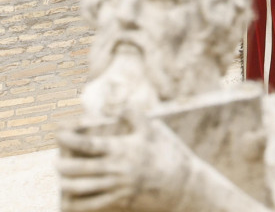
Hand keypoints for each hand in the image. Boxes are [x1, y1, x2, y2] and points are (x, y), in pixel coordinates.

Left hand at [58, 118, 190, 211]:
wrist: (183, 183)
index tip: (59, 134)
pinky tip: (70, 199)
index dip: (69, 138)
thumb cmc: (168, 152)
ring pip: (80, 188)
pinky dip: (76, 203)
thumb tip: (121, 105)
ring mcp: (117, 187)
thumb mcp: (154, 130)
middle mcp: (117, 169)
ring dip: (66, 183)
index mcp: (123, 148)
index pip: (89, 143)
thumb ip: (136, 117)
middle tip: (57, 161)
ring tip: (63, 178)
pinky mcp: (120, 200)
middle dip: (62, 165)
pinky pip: (91, 205)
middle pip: (78, 168)